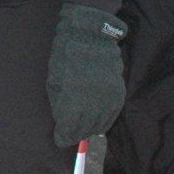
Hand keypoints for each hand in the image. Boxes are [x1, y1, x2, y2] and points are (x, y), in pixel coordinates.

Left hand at [46, 4, 127, 146]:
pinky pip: (112, 114)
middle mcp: (92, 101)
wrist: (90, 34)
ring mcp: (107, 97)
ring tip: (83, 131)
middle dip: (76, 134)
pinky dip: (104, 120)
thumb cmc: (65, 56)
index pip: (69, 128)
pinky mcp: (118, 92)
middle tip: (71, 136)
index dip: (63, 136)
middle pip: (85, 129)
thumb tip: (63, 122)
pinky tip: (97, 122)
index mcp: (72, 99)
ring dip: (91, 129)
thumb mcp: (54, 80)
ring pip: (100, 124)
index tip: (60, 139)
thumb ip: (59, 104)